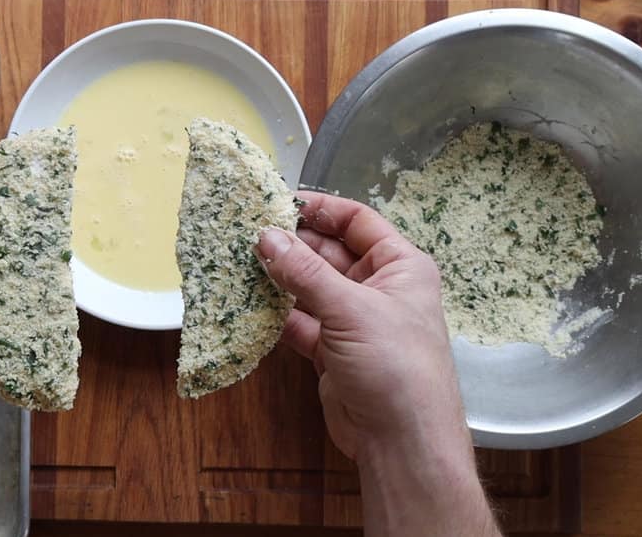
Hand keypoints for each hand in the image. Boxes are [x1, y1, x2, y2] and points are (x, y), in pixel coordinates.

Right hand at [257, 191, 496, 535]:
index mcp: (401, 266)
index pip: (358, 221)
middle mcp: (380, 288)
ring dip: (280, 279)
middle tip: (249, 234)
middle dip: (292, 245)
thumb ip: (304, 271)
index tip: (279, 202)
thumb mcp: (350, 308)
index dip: (321, 209)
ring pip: (311, 288)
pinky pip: (300, 322)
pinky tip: (249, 302)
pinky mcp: (332, 351)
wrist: (401, 440)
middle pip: (330, 253)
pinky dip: (277, 314)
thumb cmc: (395, 364)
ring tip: (240, 263)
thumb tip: (266, 236)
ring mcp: (354, 321)